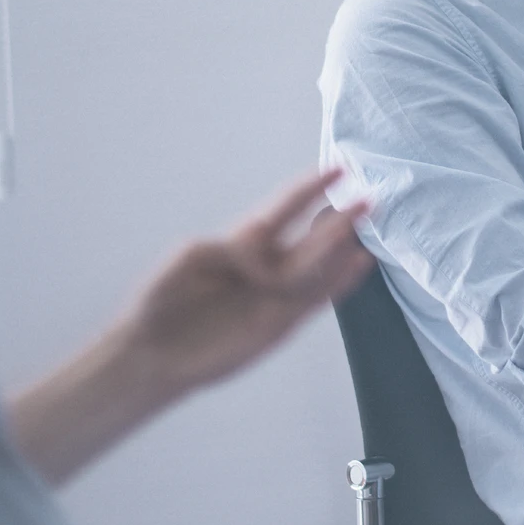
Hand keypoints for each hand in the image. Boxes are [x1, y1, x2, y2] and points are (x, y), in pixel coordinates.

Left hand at [118, 169, 375, 392]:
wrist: (153, 356)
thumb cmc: (160, 304)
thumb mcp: (181, 263)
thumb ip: (218, 245)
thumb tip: (254, 238)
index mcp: (241, 243)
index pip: (282, 210)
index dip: (308, 189)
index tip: (337, 169)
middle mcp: (266, 266)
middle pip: (309, 238)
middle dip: (337, 219)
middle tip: (367, 199)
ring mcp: (276, 296)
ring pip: (318, 268)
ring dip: (343, 249)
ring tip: (370, 229)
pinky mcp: (280, 325)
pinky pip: (315, 300)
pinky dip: (339, 282)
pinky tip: (361, 264)